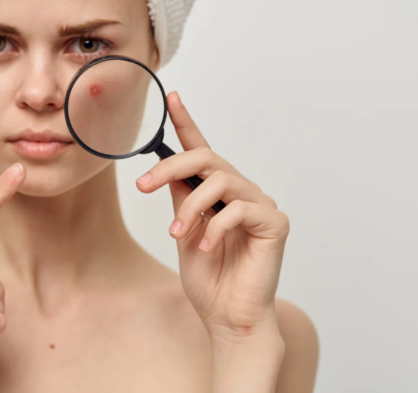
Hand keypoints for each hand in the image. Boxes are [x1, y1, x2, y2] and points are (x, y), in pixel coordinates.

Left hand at [136, 93, 288, 341]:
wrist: (228, 318)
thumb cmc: (209, 280)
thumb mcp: (184, 232)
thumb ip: (181, 199)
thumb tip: (167, 170)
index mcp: (219, 193)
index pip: (202, 151)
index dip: (186, 123)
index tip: (172, 98)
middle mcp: (242, 192)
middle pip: (206, 159)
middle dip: (170, 167)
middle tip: (143, 185)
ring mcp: (261, 205)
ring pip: (219, 181)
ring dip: (189, 206)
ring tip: (177, 233)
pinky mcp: (274, 223)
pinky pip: (239, 209)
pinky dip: (214, 227)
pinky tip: (205, 247)